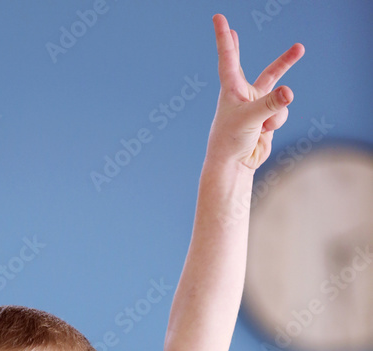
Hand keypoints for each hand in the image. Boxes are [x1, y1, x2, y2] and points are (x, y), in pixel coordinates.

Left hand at [207, 12, 304, 170]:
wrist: (234, 165)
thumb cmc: (230, 139)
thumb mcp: (250, 118)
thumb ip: (270, 104)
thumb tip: (289, 93)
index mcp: (231, 88)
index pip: (228, 57)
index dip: (224, 36)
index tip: (218, 18)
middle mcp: (245, 94)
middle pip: (268, 73)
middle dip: (284, 63)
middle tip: (298, 50)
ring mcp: (259, 107)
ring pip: (280, 97)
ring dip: (276, 110)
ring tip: (262, 125)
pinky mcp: (268, 120)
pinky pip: (282, 113)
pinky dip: (276, 122)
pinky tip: (264, 132)